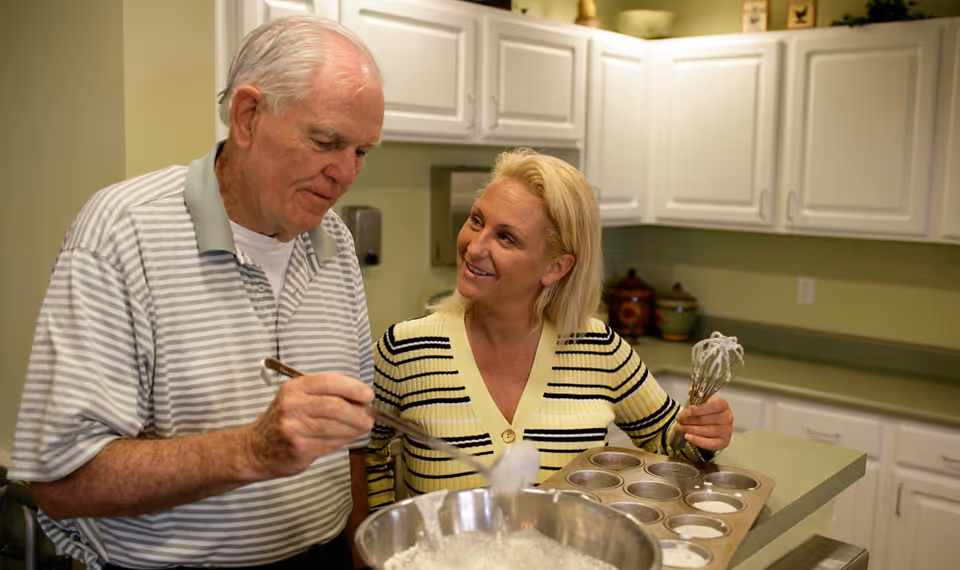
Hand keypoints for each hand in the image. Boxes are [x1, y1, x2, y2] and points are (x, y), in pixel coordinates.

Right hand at [243, 373, 373, 479]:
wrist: (254, 449)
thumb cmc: (282, 421)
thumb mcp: (296, 398)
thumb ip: (325, 395)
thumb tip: (360, 399)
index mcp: (294, 388)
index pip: (330, 381)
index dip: (354, 388)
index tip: (368, 395)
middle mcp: (292, 405)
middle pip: (336, 406)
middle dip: (358, 412)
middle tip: (368, 417)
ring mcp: (294, 428)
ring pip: (336, 427)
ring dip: (355, 428)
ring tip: (362, 428)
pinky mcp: (299, 448)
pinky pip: (331, 443)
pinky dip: (345, 440)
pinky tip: (348, 437)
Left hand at [676, 397, 733, 451]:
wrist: (717, 427)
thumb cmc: (709, 413)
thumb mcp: (703, 403)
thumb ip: (697, 396)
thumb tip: (692, 390)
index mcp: (723, 404)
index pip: (711, 406)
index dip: (696, 409)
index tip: (684, 413)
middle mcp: (727, 417)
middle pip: (705, 419)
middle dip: (688, 420)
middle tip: (679, 420)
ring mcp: (727, 430)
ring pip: (706, 431)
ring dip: (690, 429)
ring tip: (680, 428)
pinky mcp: (724, 442)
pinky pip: (710, 443)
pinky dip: (697, 440)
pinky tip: (688, 436)